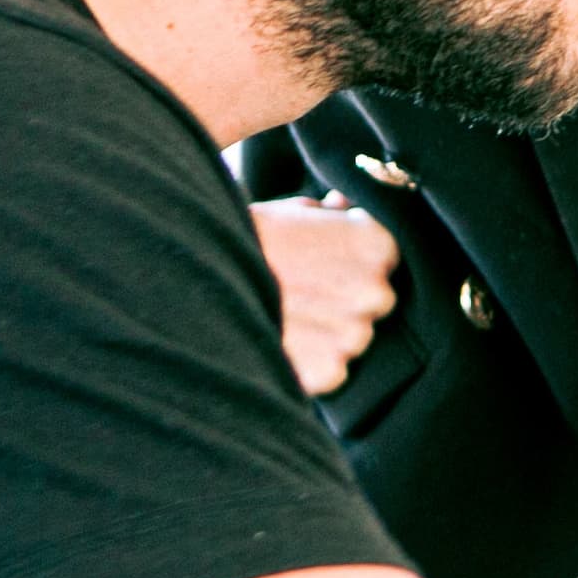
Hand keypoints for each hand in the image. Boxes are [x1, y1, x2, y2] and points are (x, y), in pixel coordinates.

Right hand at [253, 196, 401, 394]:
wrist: (192, 282)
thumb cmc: (242, 240)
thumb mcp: (288, 213)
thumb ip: (328, 214)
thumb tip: (342, 205)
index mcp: (375, 244)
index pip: (385, 259)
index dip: (351, 264)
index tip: (321, 265)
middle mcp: (375, 291)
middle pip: (374, 303)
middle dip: (345, 300)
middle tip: (301, 295)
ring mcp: (355, 335)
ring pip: (353, 339)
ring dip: (327, 335)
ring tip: (284, 318)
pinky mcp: (330, 371)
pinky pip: (333, 372)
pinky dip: (310, 365)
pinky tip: (280, 345)